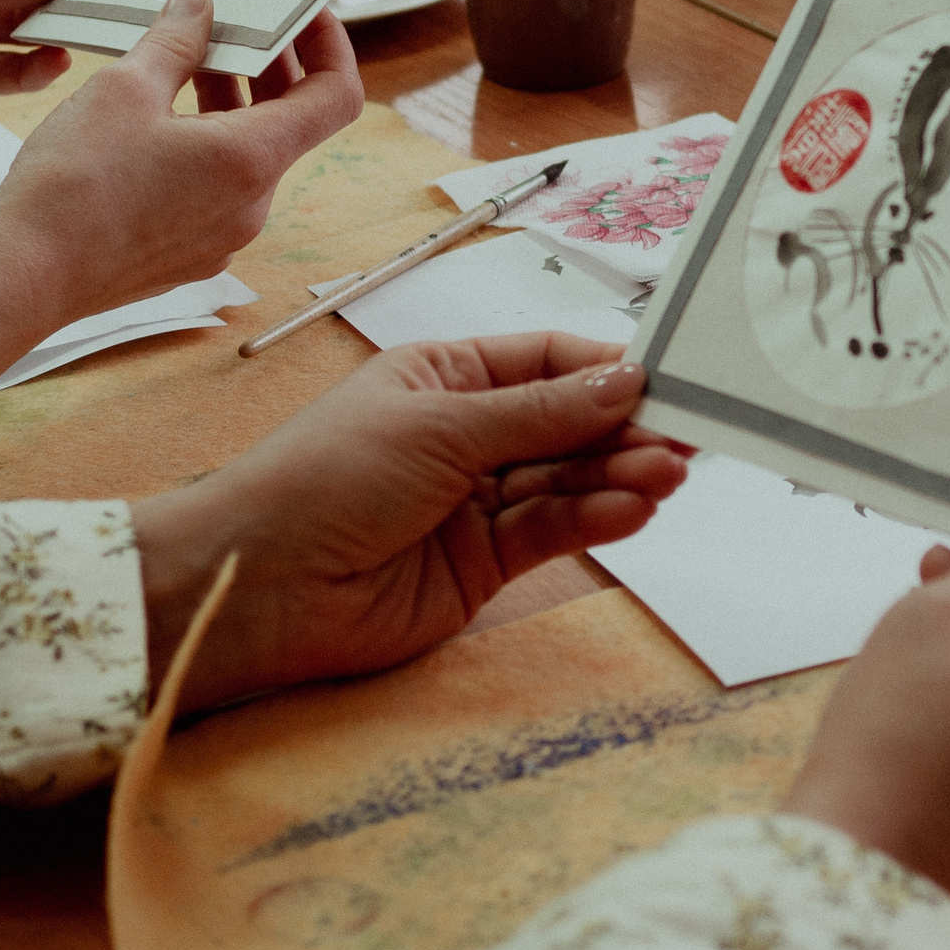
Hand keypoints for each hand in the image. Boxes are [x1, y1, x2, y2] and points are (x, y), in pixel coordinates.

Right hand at [0, 0, 361, 328]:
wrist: (21, 276)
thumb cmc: (71, 187)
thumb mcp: (124, 88)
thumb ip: (175, 40)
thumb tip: (200, 3)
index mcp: (251, 160)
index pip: (337, 96)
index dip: (330, 48)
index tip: (306, 16)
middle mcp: (252, 205)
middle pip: (289, 123)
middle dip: (265, 68)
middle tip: (229, 24)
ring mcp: (223, 236)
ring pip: (248, 156)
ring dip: (227, 105)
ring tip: (179, 62)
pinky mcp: (191, 254)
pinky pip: (216, 189)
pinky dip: (202, 146)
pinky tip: (153, 121)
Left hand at [130, 338, 689, 708]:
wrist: (260, 587)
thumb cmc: (326, 478)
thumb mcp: (440, 425)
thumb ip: (542, 413)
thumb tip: (627, 380)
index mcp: (445, 374)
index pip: (547, 362)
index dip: (608, 369)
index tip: (670, 377)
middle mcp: (466, 433)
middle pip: (568, 423)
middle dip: (626, 428)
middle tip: (689, 433)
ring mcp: (476, 500)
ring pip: (568, 480)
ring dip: (620, 475)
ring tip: (670, 474)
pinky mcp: (484, 564)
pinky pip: (552, 531)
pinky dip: (596, 518)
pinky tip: (634, 506)